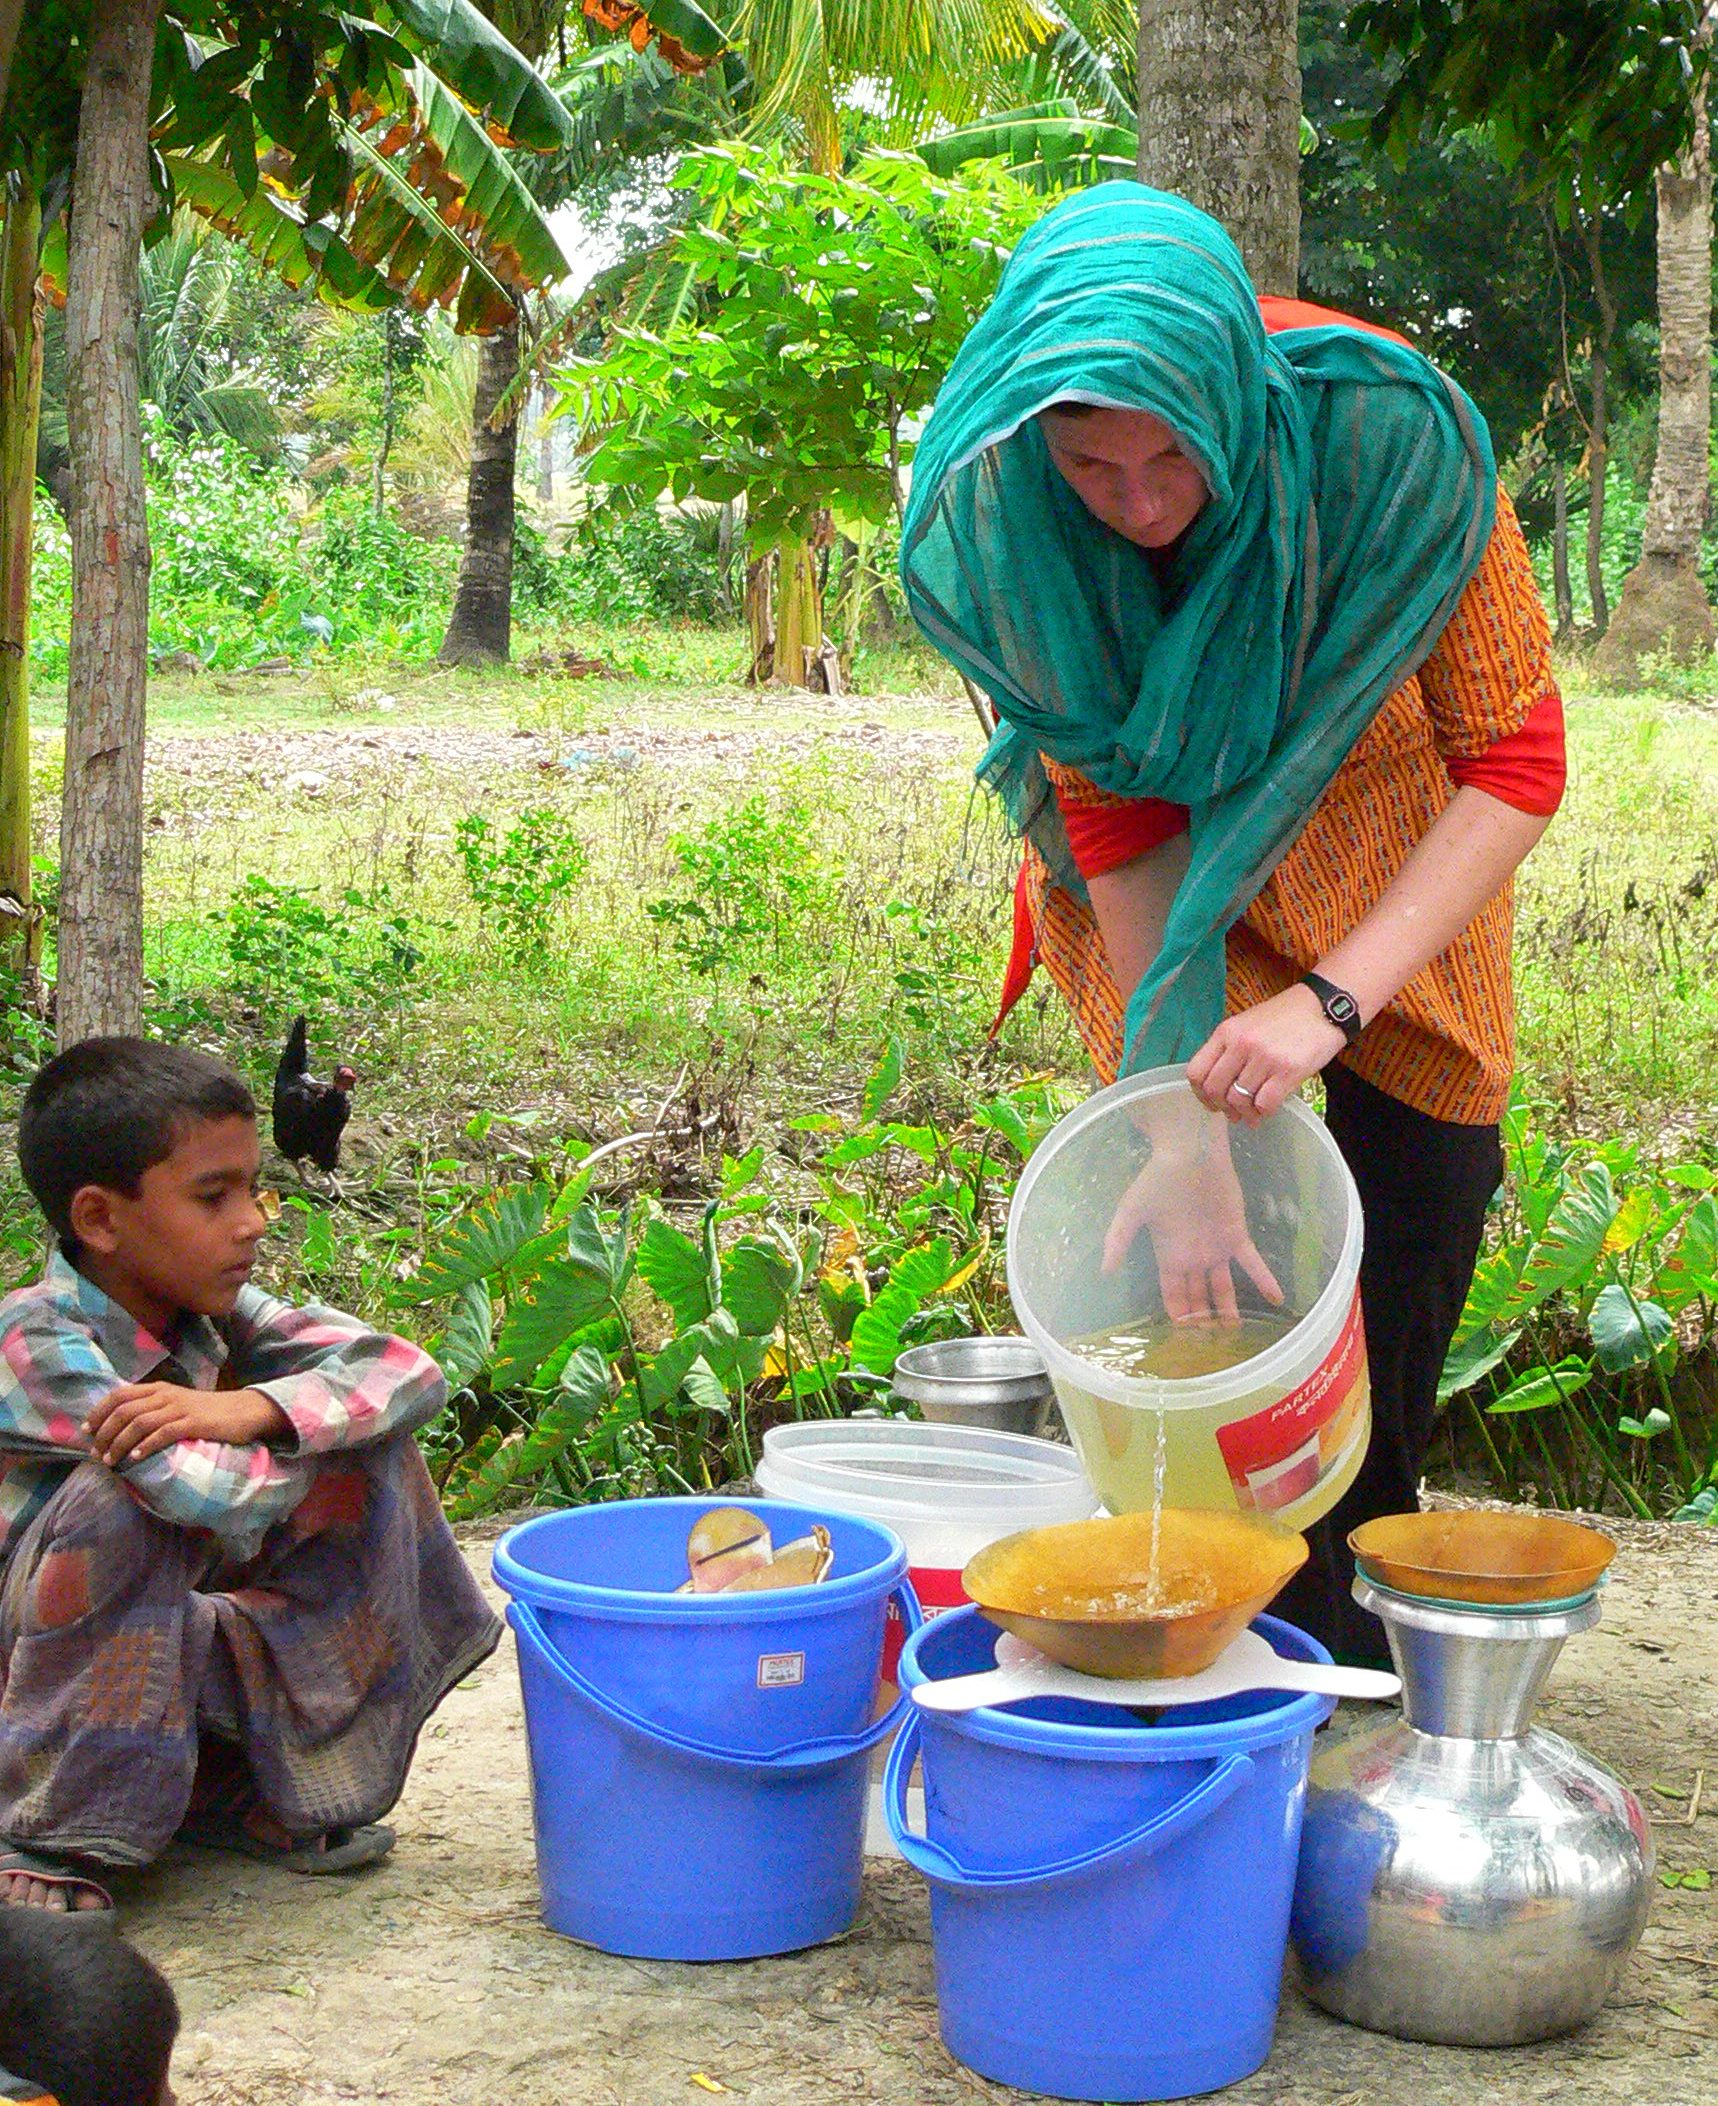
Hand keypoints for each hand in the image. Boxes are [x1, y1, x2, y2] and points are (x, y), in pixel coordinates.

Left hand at [84, 1383, 291, 1467]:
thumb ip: (152, 1410)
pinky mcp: (193, 1422)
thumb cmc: (208, 1413)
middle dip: (104, 1433)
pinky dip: (145, 1445)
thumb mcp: (176, 1405)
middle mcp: (165, 1395)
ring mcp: (179, 1408)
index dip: (99, 1412)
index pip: (119, 1395)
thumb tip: (121, 1427)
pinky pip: (163, 1433)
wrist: (244, 1411)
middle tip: (96, 1453)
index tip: (86, 1431)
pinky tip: (135, 1458)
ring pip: (139, 1422)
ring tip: (111, 1461)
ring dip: (119, 1443)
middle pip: (124, 1410)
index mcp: (158, 1388)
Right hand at [1102, 1100, 1284, 1322]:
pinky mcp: (1237, 1235)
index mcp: (1169, 1255)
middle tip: (1208, 1345)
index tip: (1182, 1338)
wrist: (1187, 1153)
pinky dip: (1265, 1280)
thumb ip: (1118, 1241)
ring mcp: (1216, 1247)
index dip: (1178, 1316)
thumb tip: (1103, 1271)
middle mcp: (1193, 1257)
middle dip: (1202, 1320)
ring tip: (1234, 1333)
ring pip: (1225, 1287)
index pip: (1173, 1295)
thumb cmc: (1157, 1180)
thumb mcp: (1130, 1212)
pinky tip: (1277, 1297)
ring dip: (1229, 1310)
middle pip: (1199, 1297)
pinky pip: (1253, 1263)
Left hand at [1187, 984, 1348, 1126]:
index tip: (1211, 1102)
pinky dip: (1263, 1113)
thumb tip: (1219, 1087)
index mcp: (1226, 1032)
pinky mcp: (1287, 1071)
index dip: (1200, 1094)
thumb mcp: (1247, 1024)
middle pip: (1215, 1089)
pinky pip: (1264, 1104)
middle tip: (1232, 1113)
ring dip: (1244, 1113)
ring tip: (1251, 1115)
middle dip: (1222, 1107)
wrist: (1324, 1007)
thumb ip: (1229, 1049)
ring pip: (1239, 1100)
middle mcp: (1241, 1044)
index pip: (1196, 1071)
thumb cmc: (1285, 1017)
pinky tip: (1266, 1111)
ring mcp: (1264, 1058)